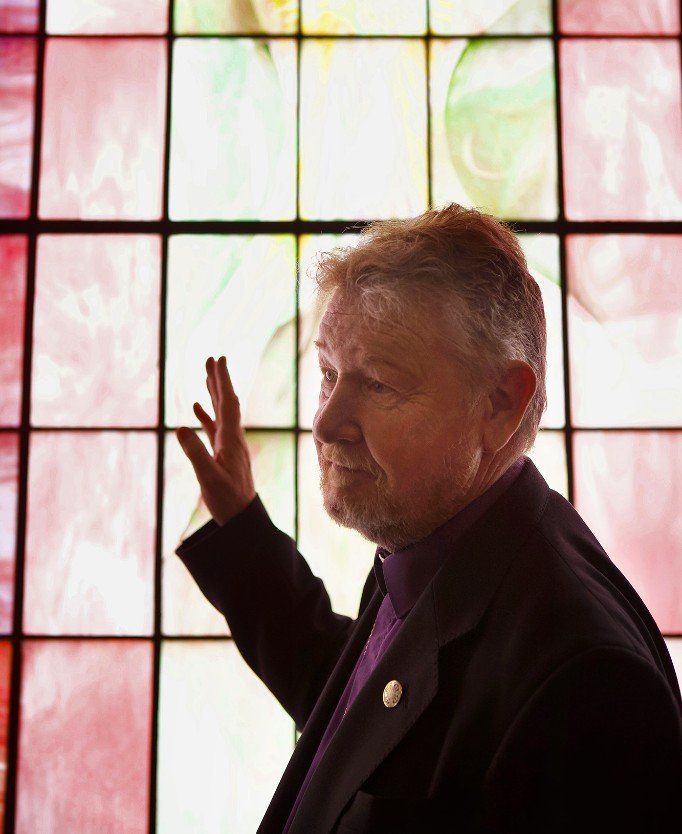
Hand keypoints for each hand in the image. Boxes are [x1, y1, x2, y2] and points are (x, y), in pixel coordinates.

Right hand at [175, 356, 256, 525]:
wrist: (242, 518)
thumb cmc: (227, 499)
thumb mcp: (208, 477)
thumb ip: (194, 452)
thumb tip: (180, 427)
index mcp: (231, 439)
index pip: (227, 403)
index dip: (222, 380)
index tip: (219, 360)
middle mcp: (233, 438)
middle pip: (226, 402)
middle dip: (219, 380)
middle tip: (213, 359)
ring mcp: (229, 445)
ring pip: (221, 413)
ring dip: (214, 393)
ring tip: (206, 376)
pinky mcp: (223, 454)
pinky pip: (214, 428)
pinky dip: (206, 415)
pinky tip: (196, 409)